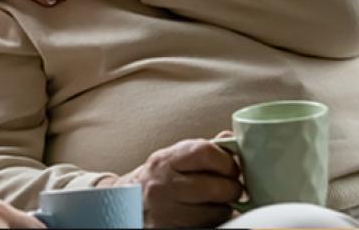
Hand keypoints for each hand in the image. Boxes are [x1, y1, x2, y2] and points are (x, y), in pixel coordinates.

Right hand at [117, 135, 242, 227]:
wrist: (126, 206)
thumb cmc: (155, 181)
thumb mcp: (171, 159)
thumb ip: (201, 150)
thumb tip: (230, 138)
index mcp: (164, 162)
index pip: (205, 153)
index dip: (227, 161)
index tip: (230, 167)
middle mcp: (163, 186)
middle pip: (217, 187)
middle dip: (232, 188)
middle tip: (230, 188)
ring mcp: (167, 212)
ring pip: (217, 212)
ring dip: (223, 208)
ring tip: (213, 202)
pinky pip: (209, 227)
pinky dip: (213, 222)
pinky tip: (204, 215)